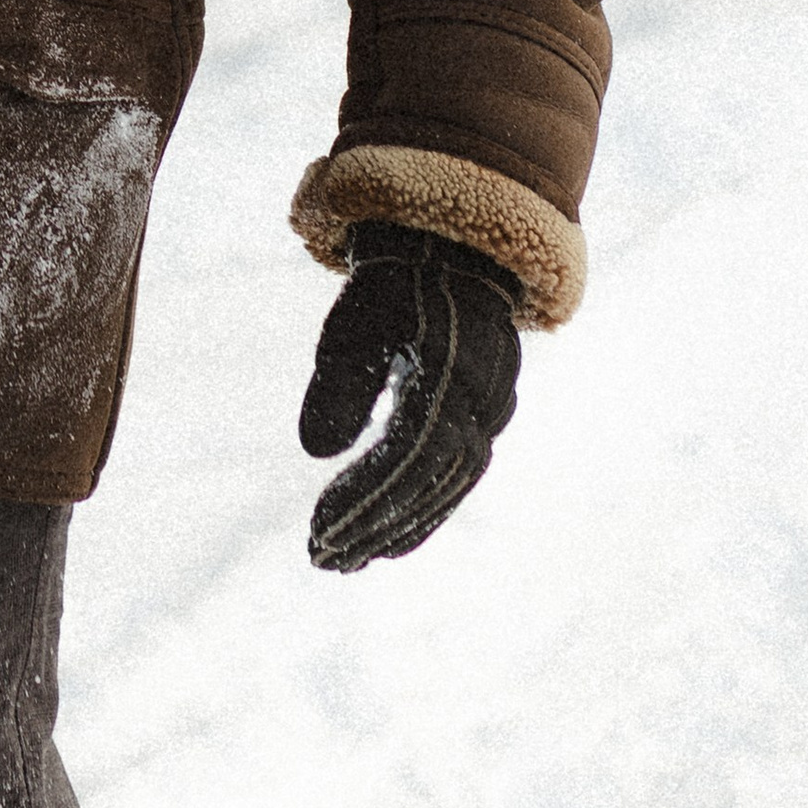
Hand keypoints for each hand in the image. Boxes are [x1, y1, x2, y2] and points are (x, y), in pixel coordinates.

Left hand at [299, 222, 520, 570]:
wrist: (455, 249)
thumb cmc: (396, 281)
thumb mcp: (358, 316)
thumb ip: (340, 381)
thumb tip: (314, 450)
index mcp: (451, 372)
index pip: (408, 456)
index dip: (365, 497)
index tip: (317, 529)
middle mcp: (483, 402)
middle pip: (430, 484)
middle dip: (376, 526)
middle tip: (322, 559)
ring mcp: (492, 412)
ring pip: (448, 489)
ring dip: (398, 527)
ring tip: (346, 558)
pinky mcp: (488, 418)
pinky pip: (457, 477)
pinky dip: (421, 507)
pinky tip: (386, 534)